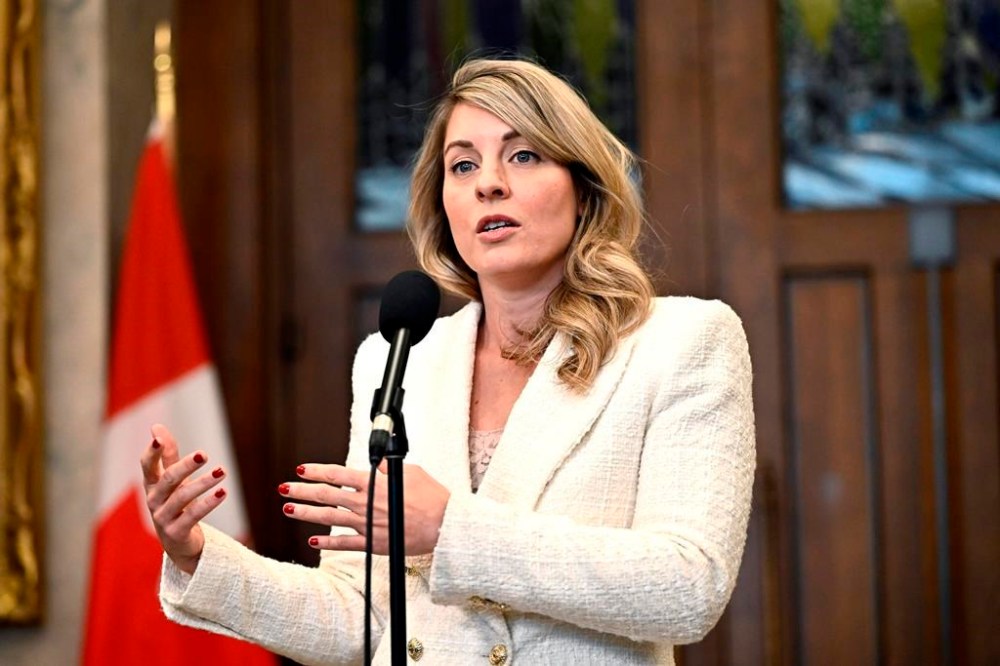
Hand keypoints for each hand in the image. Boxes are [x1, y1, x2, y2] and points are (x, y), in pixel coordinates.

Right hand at [139, 423, 227, 574]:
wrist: (179, 543)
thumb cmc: (175, 504)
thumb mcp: (172, 479)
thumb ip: (167, 455)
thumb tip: (156, 426)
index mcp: (151, 485)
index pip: (147, 466)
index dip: (152, 452)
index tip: (158, 437)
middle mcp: (154, 500)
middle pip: (168, 479)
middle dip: (185, 466)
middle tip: (204, 454)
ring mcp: (163, 518)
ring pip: (182, 497)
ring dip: (203, 483)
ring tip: (222, 471)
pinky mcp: (176, 532)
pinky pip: (193, 515)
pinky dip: (209, 503)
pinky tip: (223, 492)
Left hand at [279, 462, 450, 554]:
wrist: (445, 525)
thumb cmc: (433, 497)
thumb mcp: (412, 472)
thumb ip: (389, 469)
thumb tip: (377, 466)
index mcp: (374, 483)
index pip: (337, 475)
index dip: (317, 471)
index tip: (302, 469)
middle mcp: (366, 503)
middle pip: (326, 496)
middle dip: (302, 491)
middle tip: (285, 488)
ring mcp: (367, 525)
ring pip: (329, 519)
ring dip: (307, 514)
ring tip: (289, 510)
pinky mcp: (373, 544)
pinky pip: (345, 544)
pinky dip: (328, 543)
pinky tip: (313, 542)